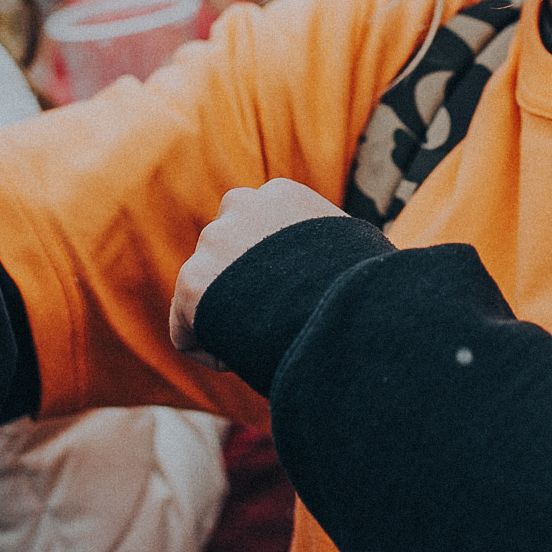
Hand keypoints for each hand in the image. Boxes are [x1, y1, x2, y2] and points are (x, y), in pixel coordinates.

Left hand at [170, 179, 344, 367]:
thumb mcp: (353, 250)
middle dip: (241, 291)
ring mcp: (213, 241)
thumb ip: (326, 242)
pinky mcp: (192, 282)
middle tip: (276, 322)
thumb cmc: (365, 291)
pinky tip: (245, 357)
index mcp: (280, 194)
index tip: (295, 300)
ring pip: (204, 292)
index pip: (255, 231)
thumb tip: (337, 251)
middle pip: (225, 257)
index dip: (272, 274)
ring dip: (228, 319)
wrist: (347, 311)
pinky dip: (211, 352)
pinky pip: (186, 331)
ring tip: (267, 338)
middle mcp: (241, 205)